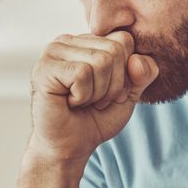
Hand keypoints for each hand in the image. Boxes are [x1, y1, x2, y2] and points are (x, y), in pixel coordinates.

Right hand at [28, 30, 159, 162]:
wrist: (70, 147)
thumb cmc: (95, 119)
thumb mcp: (129, 94)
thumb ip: (143, 74)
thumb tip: (137, 60)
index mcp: (86, 41)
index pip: (124, 40)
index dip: (125, 73)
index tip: (108, 92)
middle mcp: (68, 40)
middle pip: (115, 50)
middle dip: (113, 84)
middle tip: (94, 100)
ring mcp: (53, 52)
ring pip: (100, 61)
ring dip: (98, 92)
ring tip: (81, 101)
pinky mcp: (45, 68)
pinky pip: (82, 73)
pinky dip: (83, 96)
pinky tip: (69, 102)